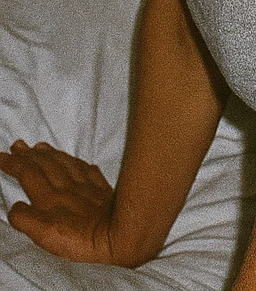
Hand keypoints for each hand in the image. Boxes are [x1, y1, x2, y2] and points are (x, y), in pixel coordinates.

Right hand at [0, 140, 118, 263]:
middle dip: (29, 154)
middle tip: (18, 144)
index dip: (13, 164)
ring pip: (64, 162)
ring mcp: (85, 185)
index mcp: (49, 197)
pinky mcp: (101, 188)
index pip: (27, 173)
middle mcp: (66, 186)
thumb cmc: (78, 237)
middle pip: (45, 164)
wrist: (117, 232)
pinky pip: (85, 168)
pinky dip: (76, 162)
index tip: (2, 156)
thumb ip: (25, 219)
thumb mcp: (43, 234)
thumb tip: (15, 207)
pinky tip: (75, 161)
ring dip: (50, 153)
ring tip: (40, 146)